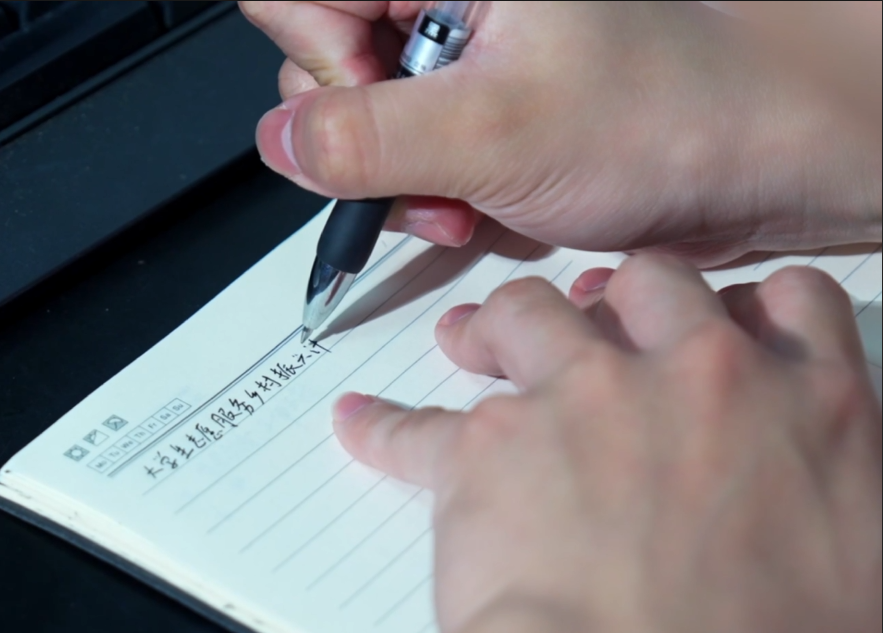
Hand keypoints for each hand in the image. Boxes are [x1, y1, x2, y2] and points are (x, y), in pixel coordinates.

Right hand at [241, 1, 881, 264]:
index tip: (367, 115)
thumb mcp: (494, 132)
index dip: (318, 62)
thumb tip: (284, 143)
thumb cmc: (669, 112)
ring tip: (466, 201)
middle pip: (324, 62)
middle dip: (364, 143)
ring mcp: (463, 58)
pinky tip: (484, 206)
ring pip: (364, 121)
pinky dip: (438, 195)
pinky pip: (412, 155)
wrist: (755, 160)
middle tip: (422, 173)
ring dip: (405, 183)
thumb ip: (367, 139)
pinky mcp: (480, 106)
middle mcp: (449, 4)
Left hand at [332, 256, 881, 632]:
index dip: (747, 302)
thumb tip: (847, 518)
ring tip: (472, 339)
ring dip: (501, 323)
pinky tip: (361, 422)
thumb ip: (848, 511)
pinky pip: (417, 424)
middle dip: (618, 296)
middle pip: (648, 281)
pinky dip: (386, 425)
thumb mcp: (863, 585)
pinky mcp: (490, 441)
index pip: (789, 302)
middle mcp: (693, 376)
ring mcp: (584, 396)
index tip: (714, 320)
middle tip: (591, 325)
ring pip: (530, 309)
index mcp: (805, 405)